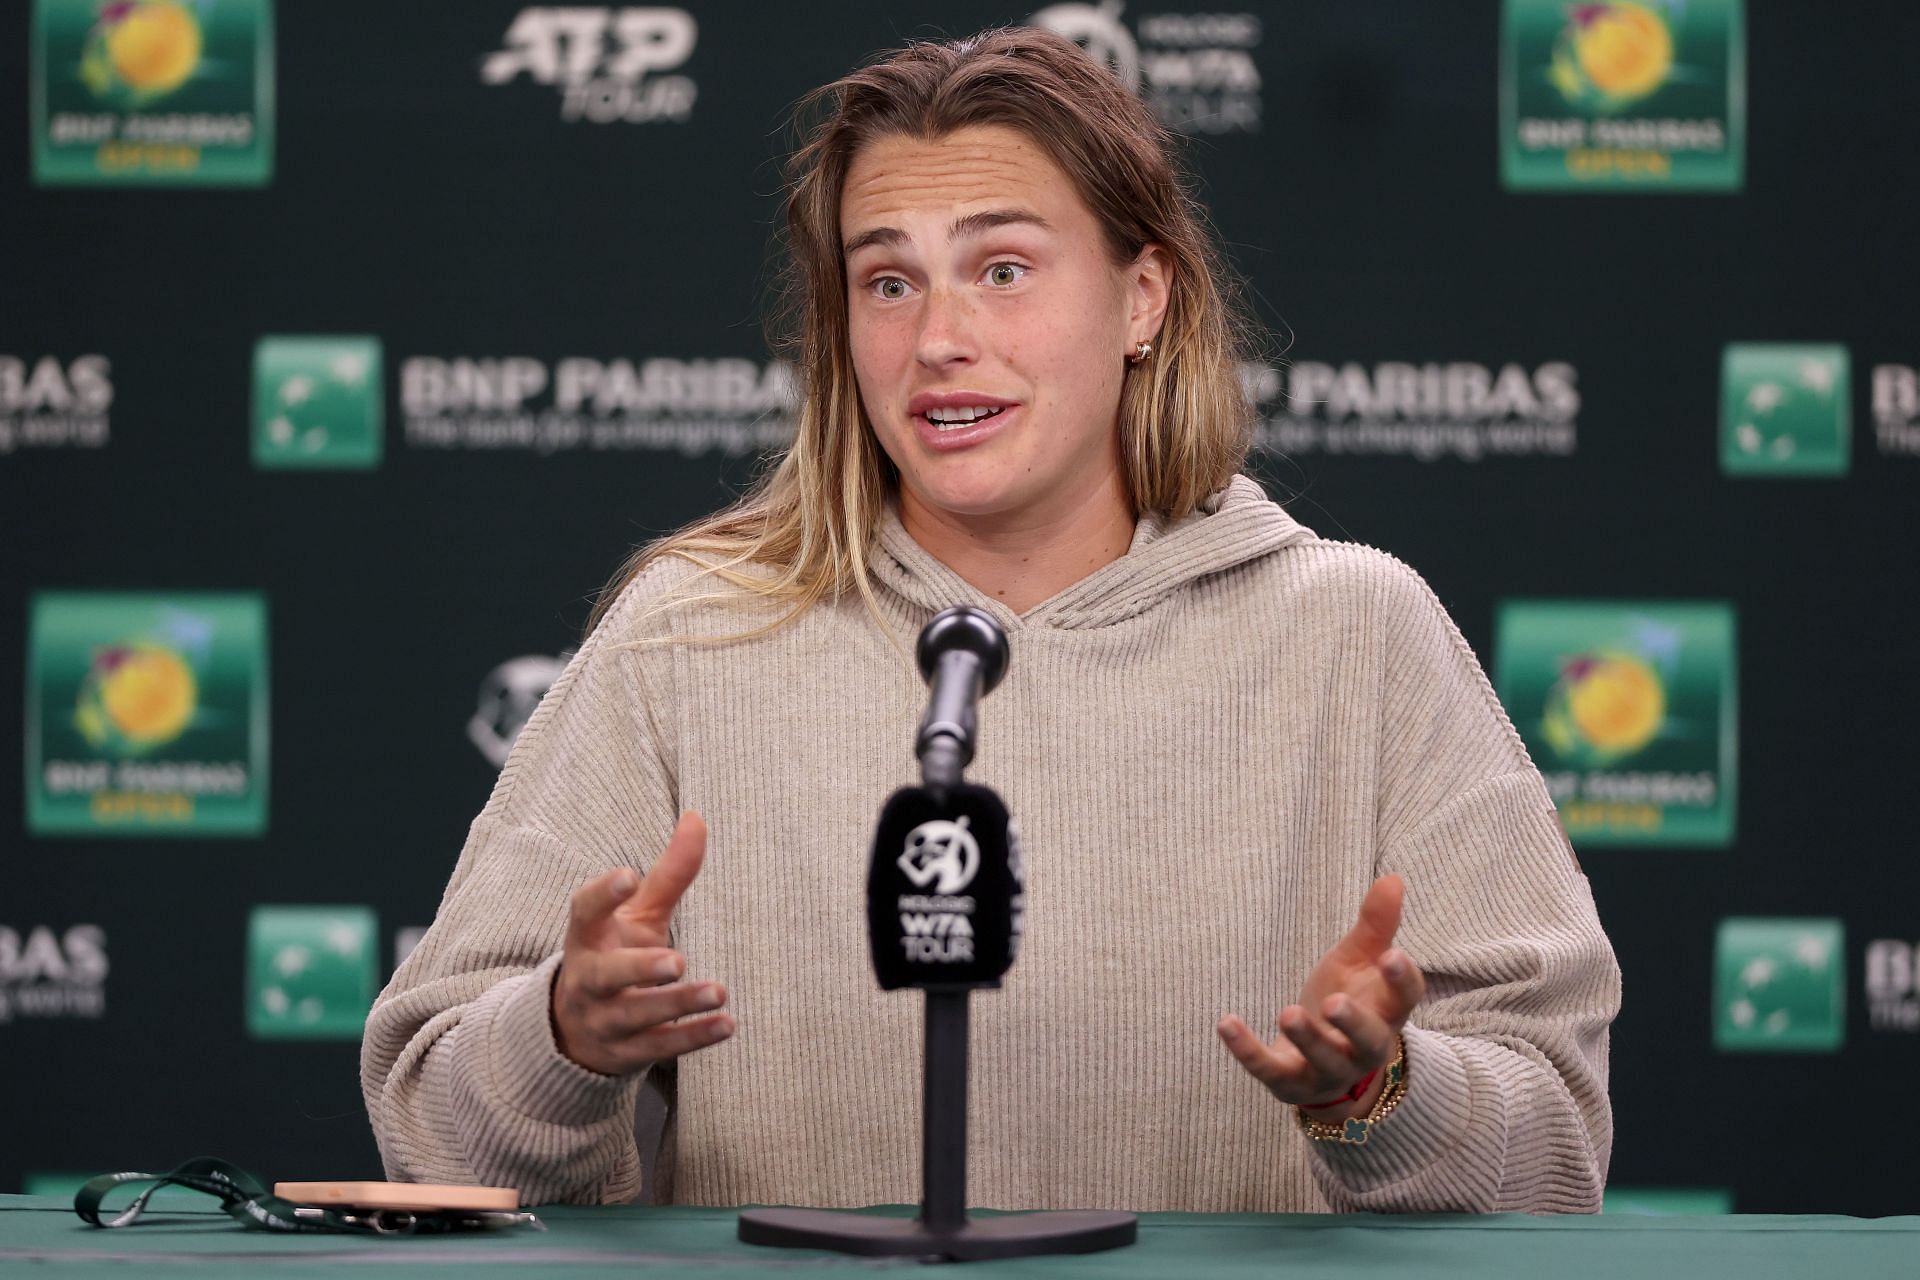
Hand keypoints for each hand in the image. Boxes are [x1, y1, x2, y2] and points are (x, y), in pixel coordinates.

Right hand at [551, 812, 734, 1075]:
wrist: (576, 1031)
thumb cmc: (616, 954)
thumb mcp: (638, 915)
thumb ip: (668, 874)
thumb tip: (698, 817)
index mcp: (587, 937)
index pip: (583, 912)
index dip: (602, 894)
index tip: (627, 875)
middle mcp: (589, 980)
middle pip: (606, 976)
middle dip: (639, 969)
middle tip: (676, 961)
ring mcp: (604, 1020)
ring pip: (636, 1016)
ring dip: (677, 1006)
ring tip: (719, 992)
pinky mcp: (627, 1052)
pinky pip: (660, 1047)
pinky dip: (694, 1037)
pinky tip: (727, 1024)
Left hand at [1217, 875, 1424, 1114]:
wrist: (1328, 1069)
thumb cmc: (1347, 1003)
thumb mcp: (1359, 963)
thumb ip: (1374, 926)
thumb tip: (1393, 878)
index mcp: (1386, 1014)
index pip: (1404, 1000)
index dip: (1401, 980)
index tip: (1391, 955)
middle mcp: (1364, 1049)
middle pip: (1369, 1041)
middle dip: (1353, 1024)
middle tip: (1334, 1002)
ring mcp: (1328, 1070)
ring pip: (1323, 1061)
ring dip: (1307, 1039)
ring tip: (1287, 1012)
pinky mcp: (1290, 1082)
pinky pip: (1269, 1070)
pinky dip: (1247, 1050)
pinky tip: (1225, 1022)